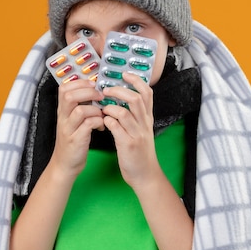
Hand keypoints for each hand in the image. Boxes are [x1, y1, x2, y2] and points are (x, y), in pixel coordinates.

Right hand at [51, 79, 104, 177]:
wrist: (65, 164)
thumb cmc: (74, 140)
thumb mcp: (73, 121)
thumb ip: (80, 106)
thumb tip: (95, 91)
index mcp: (63, 110)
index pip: (64, 88)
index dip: (79, 82)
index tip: (93, 84)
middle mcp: (63, 118)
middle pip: (69, 96)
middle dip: (88, 92)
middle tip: (100, 96)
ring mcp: (68, 129)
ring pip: (80, 110)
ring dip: (95, 109)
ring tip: (102, 114)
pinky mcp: (76, 140)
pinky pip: (88, 125)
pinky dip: (98, 122)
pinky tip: (101, 126)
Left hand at [101, 72, 161, 187]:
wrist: (146, 175)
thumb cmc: (140, 152)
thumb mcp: (142, 131)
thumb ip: (135, 116)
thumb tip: (121, 100)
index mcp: (147, 119)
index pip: (147, 93)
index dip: (136, 81)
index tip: (125, 74)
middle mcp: (144, 124)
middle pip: (136, 99)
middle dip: (120, 90)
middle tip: (106, 89)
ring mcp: (137, 134)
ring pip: (125, 112)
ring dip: (111, 107)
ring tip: (103, 107)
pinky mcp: (128, 145)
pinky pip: (116, 128)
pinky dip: (108, 121)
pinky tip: (103, 121)